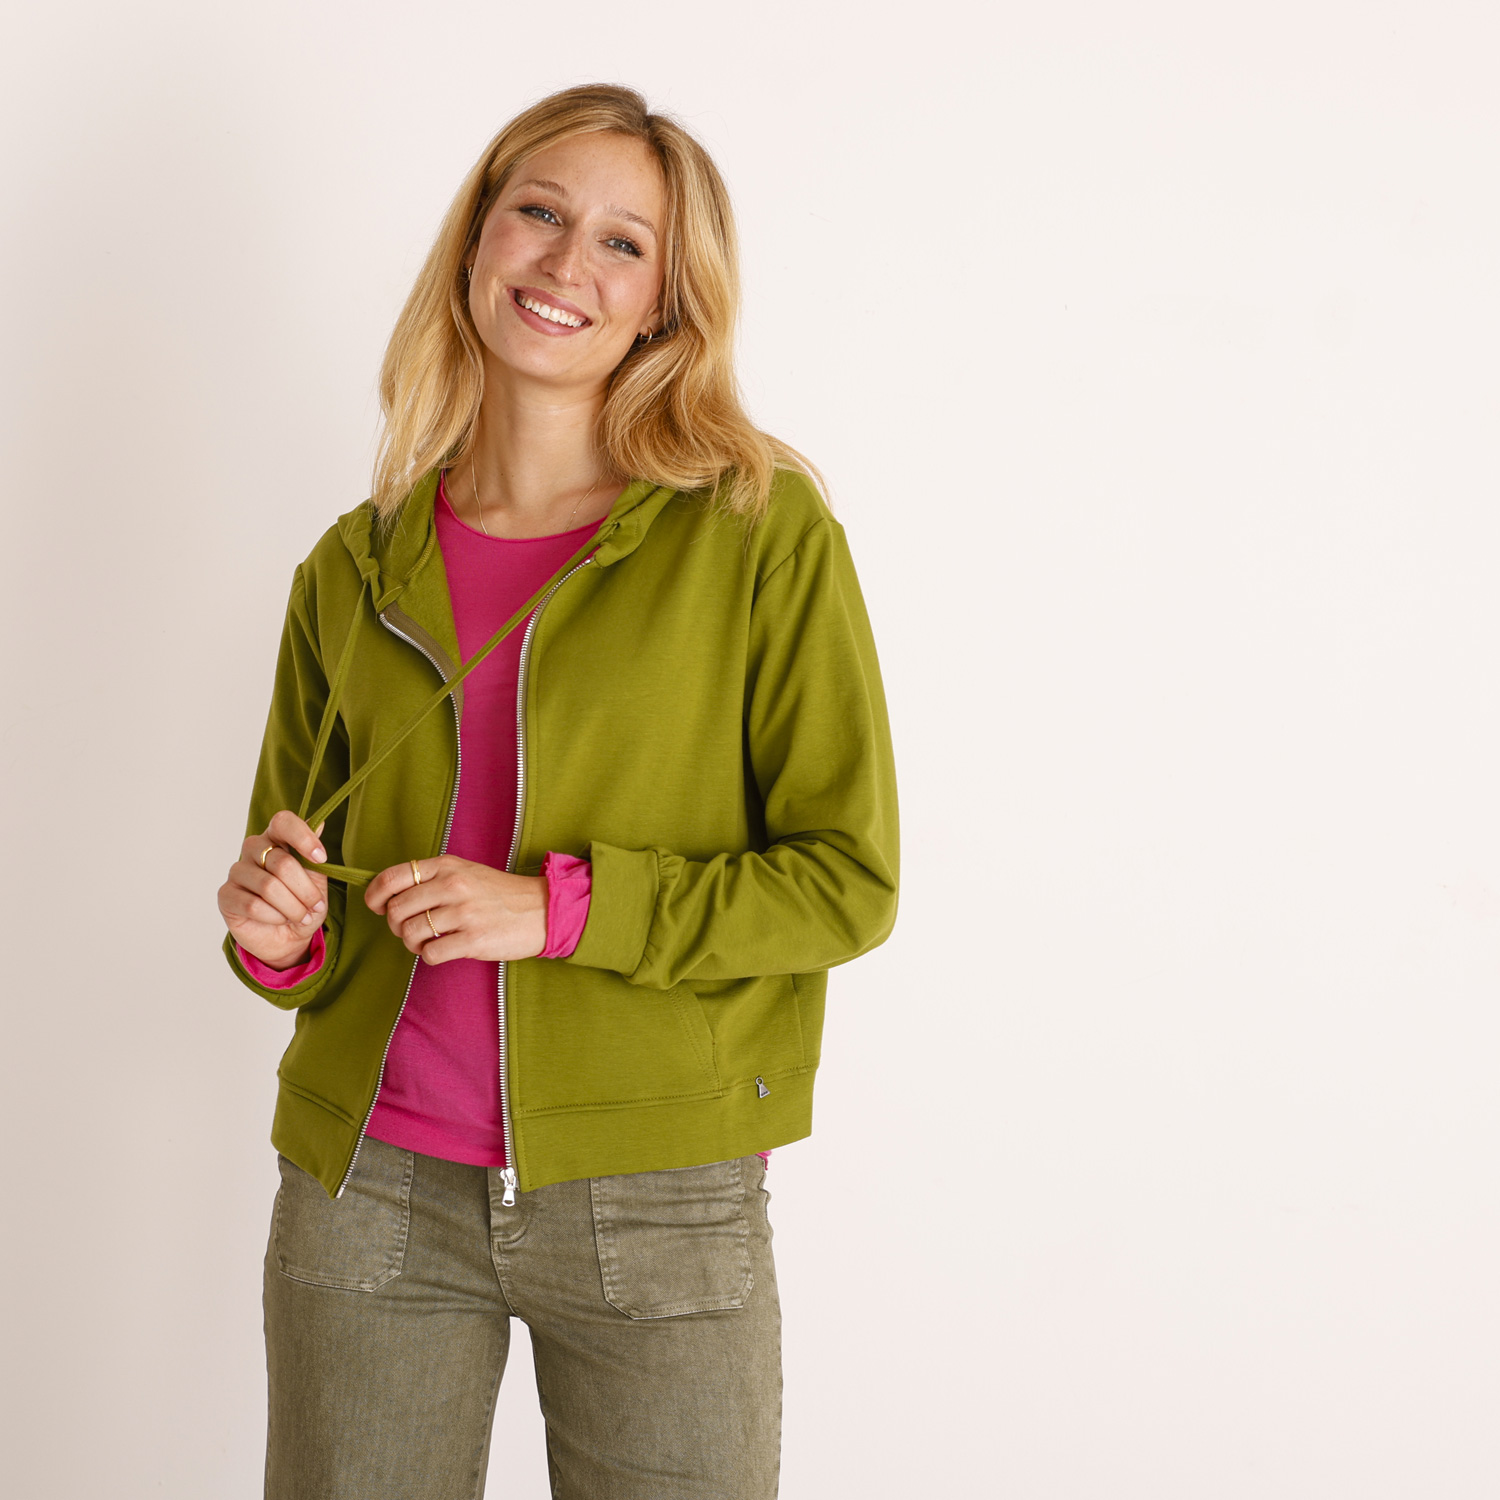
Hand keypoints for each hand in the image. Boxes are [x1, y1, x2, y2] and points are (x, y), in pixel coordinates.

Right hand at [219, 811, 329, 969]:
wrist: (288, 936)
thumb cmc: (302, 903)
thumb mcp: (316, 880)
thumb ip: (314, 856)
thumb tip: (320, 823)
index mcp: (276, 838)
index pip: (283, 822)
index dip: (303, 837)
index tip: (321, 858)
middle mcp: (253, 849)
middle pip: (282, 863)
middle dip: (305, 890)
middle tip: (316, 906)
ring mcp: (237, 871)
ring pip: (269, 886)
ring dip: (292, 907)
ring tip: (302, 917)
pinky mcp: (226, 895)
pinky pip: (253, 905)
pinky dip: (274, 916)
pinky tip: (280, 919)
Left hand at [365, 855, 546, 963]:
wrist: (541, 910)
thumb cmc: (499, 895)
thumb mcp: (465, 872)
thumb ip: (431, 879)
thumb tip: (390, 897)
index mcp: (447, 866)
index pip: (393, 877)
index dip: (375, 895)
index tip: (376, 906)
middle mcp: (453, 885)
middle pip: (396, 910)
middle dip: (397, 925)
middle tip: (413, 929)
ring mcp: (464, 912)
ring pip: (410, 933)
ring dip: (413, 943)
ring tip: (430, 941)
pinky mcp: (473, 939)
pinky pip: (430, 954)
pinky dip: (430, 956)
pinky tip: (444, 950)